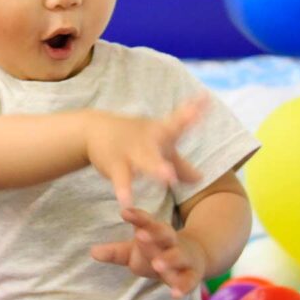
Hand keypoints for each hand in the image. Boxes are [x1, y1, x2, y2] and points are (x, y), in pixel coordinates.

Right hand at [84, 95, 206, 207]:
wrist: (93, 130)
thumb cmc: (133, 140)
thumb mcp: (158, 148)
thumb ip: (180, 165)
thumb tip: (201, 178)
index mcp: (162, 131)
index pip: (180, 119)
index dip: (193, 110)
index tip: (207, 97)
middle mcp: (149, 138)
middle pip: (166, 135)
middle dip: (182, 126)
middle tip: (195, 117)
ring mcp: (131, 150)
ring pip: (146, 160)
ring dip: (157, 167)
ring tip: (170, 178)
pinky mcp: (115, 164)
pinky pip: (121, 179)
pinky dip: (123, 191)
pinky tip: (126, 203)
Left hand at [90, 207, 208, 298]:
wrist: (194, 256)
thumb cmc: (157, 251)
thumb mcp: (136, 250)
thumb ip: (115, 252)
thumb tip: (92, 252)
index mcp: (156, 232)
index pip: (146, 222)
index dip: (136, 217)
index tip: (124, 212)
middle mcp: (171, 242)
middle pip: (164, 234)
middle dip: (153, 234)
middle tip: (141, 235)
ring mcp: (183, 257)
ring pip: (177, 256)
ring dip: (168, 260)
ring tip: (157, 265)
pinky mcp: (192, 274)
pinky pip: (189, 280)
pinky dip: (183, 287)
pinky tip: (175, 294)